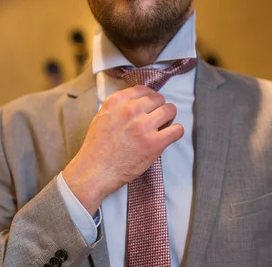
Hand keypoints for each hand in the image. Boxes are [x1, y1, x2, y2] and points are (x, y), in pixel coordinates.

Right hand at [62, 85, 182, 214]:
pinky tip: (168, 137)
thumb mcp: (102, 117)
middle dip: (159, 108)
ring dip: (169, 118)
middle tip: (156, 120)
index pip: (143, 89)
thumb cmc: (97, 149)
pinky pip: (177, 130)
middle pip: (158, 98)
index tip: (149, 107)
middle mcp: (130, 110)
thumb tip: (137, 103)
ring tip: (162, 128)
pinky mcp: (154, 143)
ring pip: (170, 110)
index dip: (149, 99)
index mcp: (117, 102)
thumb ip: (119, 107)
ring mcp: (143, 126)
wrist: (94, 171)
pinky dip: (176, 132)